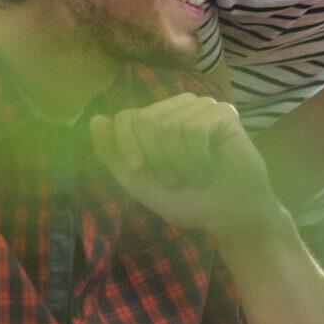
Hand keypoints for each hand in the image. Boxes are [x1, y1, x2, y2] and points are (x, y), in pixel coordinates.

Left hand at [90, 94, 276, 243]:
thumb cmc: (186, 199)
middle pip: (145, 120)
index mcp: (156, 119)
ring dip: (180, 162)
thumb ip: (113, 153)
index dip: (129, 149)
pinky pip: (194, 130)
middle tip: (177, 175)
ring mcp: (202, 107)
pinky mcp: (224, 113)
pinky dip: (198, 158)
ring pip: (169, 125)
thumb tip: (96, 119)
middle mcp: (178, 107)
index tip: (143, 171)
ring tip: (197, 171)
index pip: (126, 118)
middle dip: (157, 158)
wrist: (227, 216)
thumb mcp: (138, 181)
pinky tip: (211, 164)